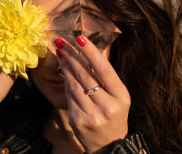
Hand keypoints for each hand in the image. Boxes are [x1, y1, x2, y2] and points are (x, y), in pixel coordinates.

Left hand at [55, 36, 130, 153]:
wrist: (108, 144)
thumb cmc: (114, 112)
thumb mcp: (118, 95)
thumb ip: (106, 76)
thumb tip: (88, 51)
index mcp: (121, 97)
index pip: (104, 70)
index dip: (91, 53)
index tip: (79, 38)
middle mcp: (107, 106)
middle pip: (85, 75)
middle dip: (72, 55)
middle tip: (61, 41)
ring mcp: (91, 115)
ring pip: (74, 84)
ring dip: (65, 65)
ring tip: (60, 52)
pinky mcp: (77, 120)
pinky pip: (68, 96)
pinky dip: (65, 81)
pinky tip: (63, 70)